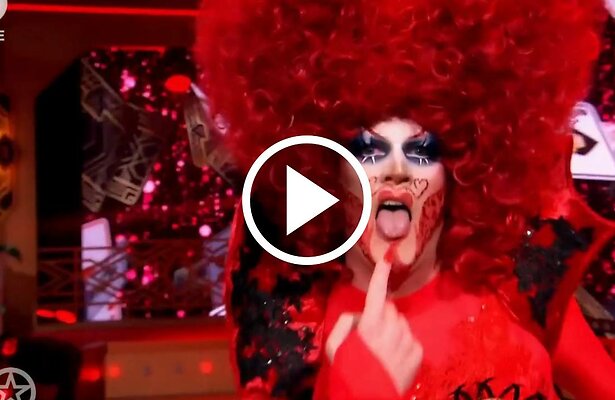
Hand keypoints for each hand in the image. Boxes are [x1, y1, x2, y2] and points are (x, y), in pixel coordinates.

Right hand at [326, 258, 422, 394]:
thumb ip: (345, 323)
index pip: (376, 293)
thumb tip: (360, 314)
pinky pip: (410, 338)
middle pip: (389, 309)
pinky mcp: (418, 353)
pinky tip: (393, 359)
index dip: (381, 274)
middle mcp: (392, 329)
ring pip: (401, 323)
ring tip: (382, 351)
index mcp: (370, 325)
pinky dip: (402, 344)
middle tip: (370, 336)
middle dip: (381, 315)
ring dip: (392, 330)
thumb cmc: (348, 372)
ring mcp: (407, 340)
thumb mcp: (334, 347)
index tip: (388, 257)